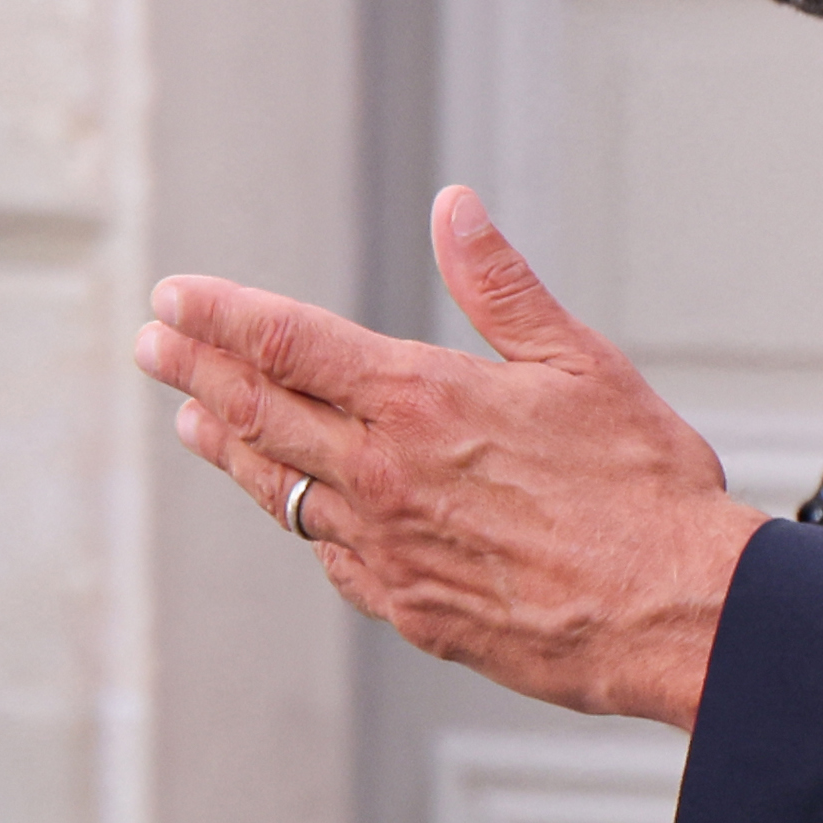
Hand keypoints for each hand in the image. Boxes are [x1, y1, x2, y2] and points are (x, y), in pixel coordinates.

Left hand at [142, 185, 768, 726]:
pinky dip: (302, 520)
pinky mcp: (406, 606)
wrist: (671, 612)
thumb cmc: (642, 486)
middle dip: (194, 370)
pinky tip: (296, 508)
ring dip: (227, 446)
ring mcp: (385, 547)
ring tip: (194, 421)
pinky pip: (331, 555)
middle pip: (256, 412)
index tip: (174, 295)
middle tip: (152, 344)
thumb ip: (500, 285)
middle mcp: (383, 474)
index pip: (285, 343)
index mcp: (420, 401)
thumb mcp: (580, 362)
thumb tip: (453, 209)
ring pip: (278, 488)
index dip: (219, 314)